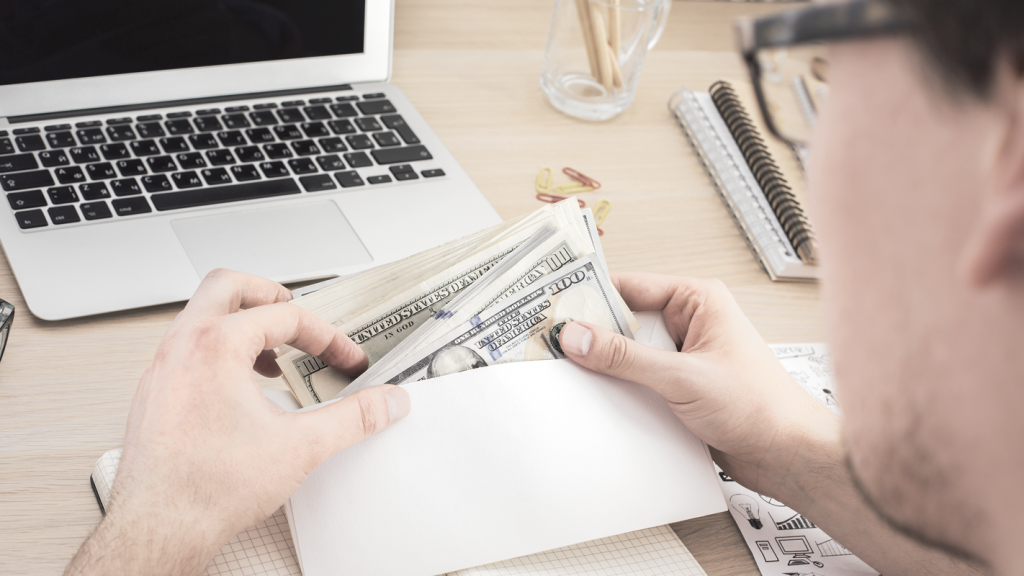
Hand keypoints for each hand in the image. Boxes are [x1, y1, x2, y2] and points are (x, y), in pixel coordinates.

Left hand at [66, 269, 410, 575]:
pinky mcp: (154, 394)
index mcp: (216, 345)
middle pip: (227, 287)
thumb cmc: (208, 488)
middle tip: (297, 315)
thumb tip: (385, 403)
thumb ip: (353, 419)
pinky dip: (219, 352)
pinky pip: (187, 349)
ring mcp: (162, 369)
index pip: (284, 315)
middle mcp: (182, 347)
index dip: (326, 336)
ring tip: (272, 355)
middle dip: (269, 295)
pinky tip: (241, 390)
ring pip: (202, 317)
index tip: (344, 360)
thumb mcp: (301, 447)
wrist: (159, 528)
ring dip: (243, 325)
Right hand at [557, 273, 837, 499]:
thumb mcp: (683, 377)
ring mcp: (683, 355)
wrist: (788, 454)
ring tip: (570, 371)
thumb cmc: (760, 406)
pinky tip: (599, 396)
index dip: (591, 296)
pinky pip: (637, 379)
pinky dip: (619, 387)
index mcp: (698, 300)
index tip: (554, 307)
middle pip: (624, 320)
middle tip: (553, 343)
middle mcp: (689, 323)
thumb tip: (578, 337)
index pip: (630, 287)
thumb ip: (626, 358)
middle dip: (592, 334)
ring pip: (628, 353)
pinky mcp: (679, 386)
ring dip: (605, 365)